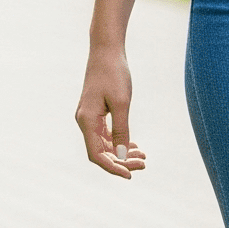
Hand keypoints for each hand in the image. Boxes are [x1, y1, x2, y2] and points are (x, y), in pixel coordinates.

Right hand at [76, 45, 148, 179]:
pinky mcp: (96, 113)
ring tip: (143, 157)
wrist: (107, 52)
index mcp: (87, 121)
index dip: (113, 167)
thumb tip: (122, 155)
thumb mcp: (122, 103)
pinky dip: (120, 142)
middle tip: (144, 164)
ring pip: (104, 145)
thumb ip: (121, 130)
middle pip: (101, 152)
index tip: (131, 175)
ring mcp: (89, 118)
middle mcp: (84, 122)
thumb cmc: (115, 75)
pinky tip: (135, 146)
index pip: (97, 154)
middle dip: (121, 161)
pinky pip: (106, 135)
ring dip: (122, 153)